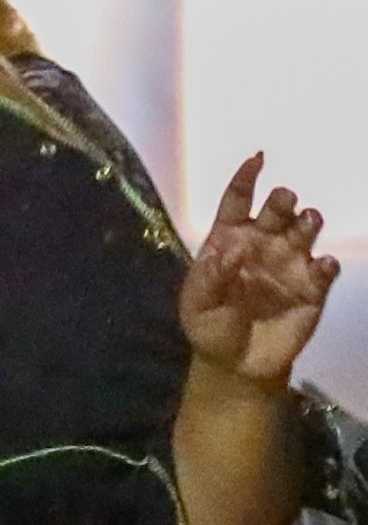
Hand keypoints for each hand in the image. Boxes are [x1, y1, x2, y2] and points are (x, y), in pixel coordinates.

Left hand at [180, 155, 337, 385]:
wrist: (236, 364)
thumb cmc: (211, 326)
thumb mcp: (197, 304)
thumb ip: (210, 276)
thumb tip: (231, 251)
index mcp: (229, 239)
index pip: (238, 199)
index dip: (247, 177)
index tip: (258, 159)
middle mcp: (263, 243)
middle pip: (277, 210)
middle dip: (283, 200)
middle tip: (285, 201)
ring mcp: (290, 263)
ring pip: (306, 230)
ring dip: (308, 222)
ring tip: (306, 223)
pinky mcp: (312, 289)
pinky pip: (325, 269)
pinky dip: (326, 264)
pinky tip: (322, 266)